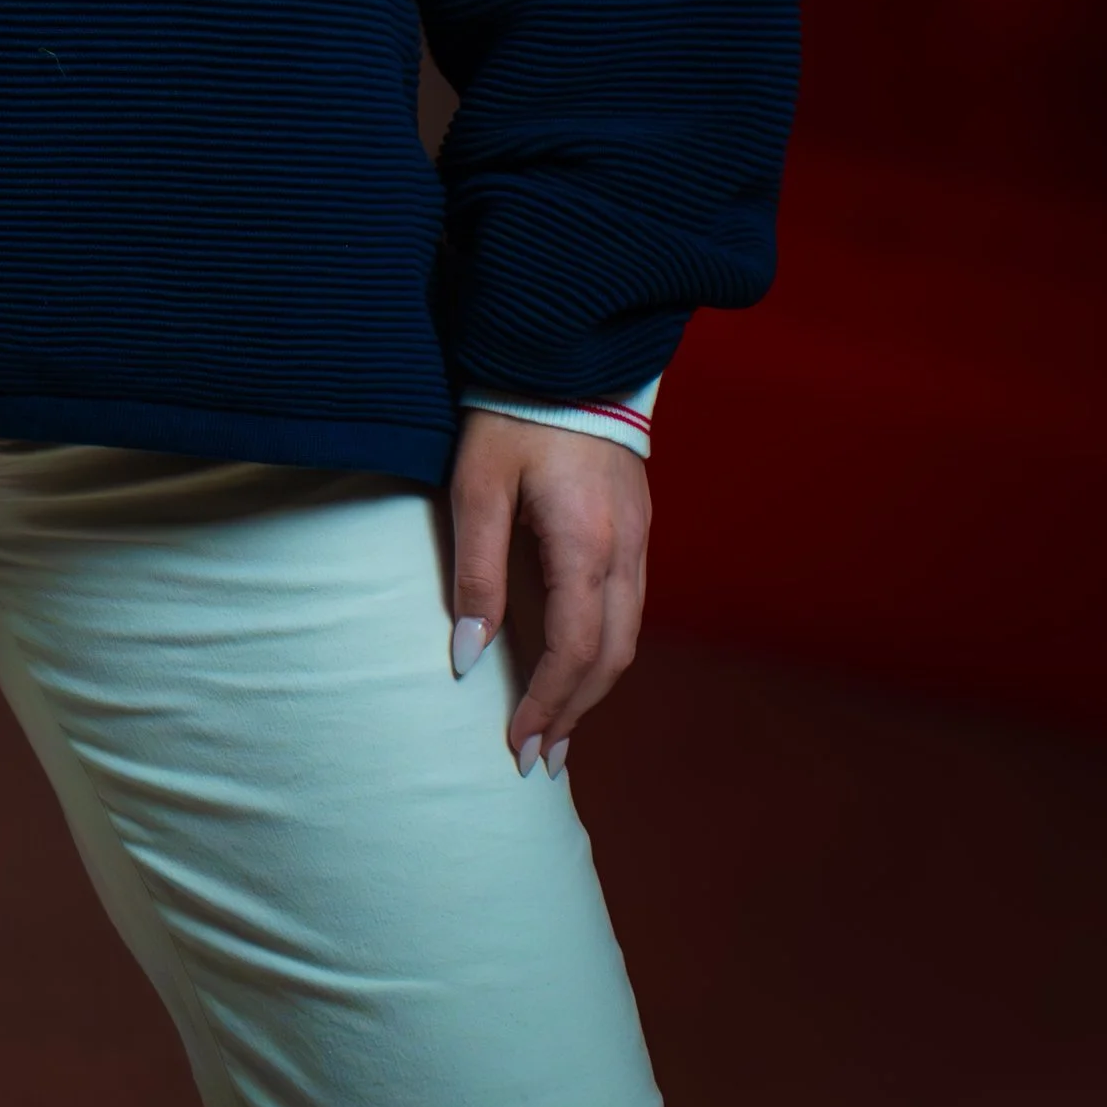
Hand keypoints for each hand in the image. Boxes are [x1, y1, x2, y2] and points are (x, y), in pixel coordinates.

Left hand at [446, 409, 649, 774]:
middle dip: (574, 713)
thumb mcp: (478, 486)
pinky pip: (629, 607)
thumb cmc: (513, 412)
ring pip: (626, 637)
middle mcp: (627, 551)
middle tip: (538, 759)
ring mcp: (640, 538)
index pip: (573, 652)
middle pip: (610, 658)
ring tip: (556, 728)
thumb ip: (476, 573)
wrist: (569, 347)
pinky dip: (603, 649)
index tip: (515, 746)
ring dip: (592, 689)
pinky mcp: (637, 525)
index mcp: (587, 545)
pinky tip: (576, 663)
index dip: (546, 706)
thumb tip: (466, 657)